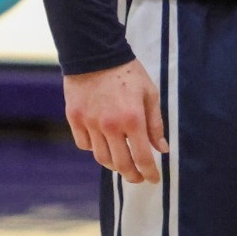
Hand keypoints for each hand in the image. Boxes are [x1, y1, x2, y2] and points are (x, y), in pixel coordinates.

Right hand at [63, 59, 168, 183]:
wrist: (95, 55)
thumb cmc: (128, 74)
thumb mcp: (150, 95)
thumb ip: (155, 124)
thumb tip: (161, 149)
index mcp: (133, 119)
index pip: (142, 157)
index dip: (149, 173)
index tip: (154, 180)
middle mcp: (110, 126)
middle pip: (120, 164)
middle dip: (132, 175)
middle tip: (139, 178)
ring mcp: (89, 124)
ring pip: (101, 157)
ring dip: (114, 165)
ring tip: (123, 164)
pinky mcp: (74, 119)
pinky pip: (85, 144)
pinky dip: (96, 149)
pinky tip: (104, 145)